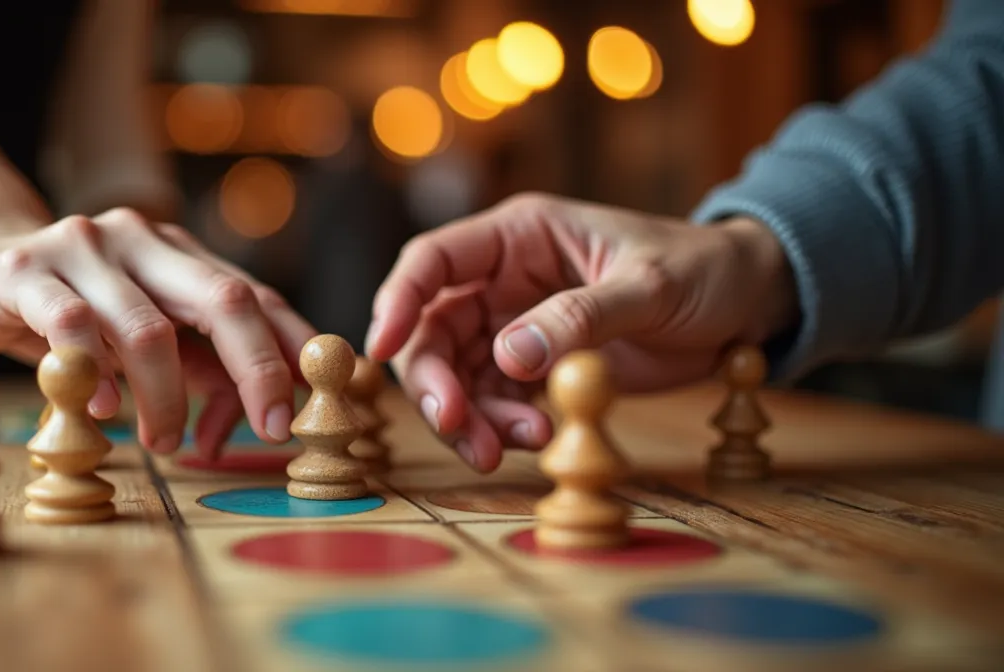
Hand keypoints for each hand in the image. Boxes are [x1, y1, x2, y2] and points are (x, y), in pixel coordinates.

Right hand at [0, 207, 314, 457]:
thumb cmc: (82, 317)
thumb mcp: (152, 340)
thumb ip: (203, 371)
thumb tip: (251, 425)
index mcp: (183, 253)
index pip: (257, 297)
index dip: (289, 354)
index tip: (304, 410)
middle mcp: (144, 238)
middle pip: (224, 300)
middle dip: (257, 369)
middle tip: (269, 428)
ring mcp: (85, 246)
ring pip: (148, 327)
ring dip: (166, 398)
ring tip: (165, 442)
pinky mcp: (28, 271)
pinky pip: (74, 327)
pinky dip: (99, 377)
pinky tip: (105, 410)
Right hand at [364, 193, 797, 471]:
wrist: (747, 304)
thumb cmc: (703, 269)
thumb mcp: (648, 286)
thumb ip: (580, 318)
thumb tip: (509, 357)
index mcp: (519, 236)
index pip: (433, 261)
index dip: (399, 302)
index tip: (380, 348)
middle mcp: (503, 280)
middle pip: (434, 331)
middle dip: (437, 384)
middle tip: (462, 429)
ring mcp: (516, 324)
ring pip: (460, 375)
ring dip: (472, 416)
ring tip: (514, 445)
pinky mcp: (537, 366)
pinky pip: (497, 399)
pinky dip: (505, 425)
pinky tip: (538, 438)